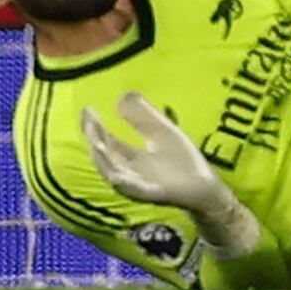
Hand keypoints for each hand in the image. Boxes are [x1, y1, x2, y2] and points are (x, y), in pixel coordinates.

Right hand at [82, 90, 262, 259]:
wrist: (204, 185)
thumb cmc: (181, 160)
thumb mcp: (162, 131)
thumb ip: (144, 116)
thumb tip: (122, 95)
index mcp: (130, 158)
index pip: (107, 141)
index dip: (95, 127)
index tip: (86, 110)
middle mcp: (129, 172)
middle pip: (106, 156)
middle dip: (95, 139)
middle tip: (88, 121)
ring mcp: (139, 185)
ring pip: (114, 173)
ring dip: (104, 160)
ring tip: (96, 142)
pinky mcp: (153, 194)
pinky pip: (136, 190)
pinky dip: (125, 184)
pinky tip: (116, 176)